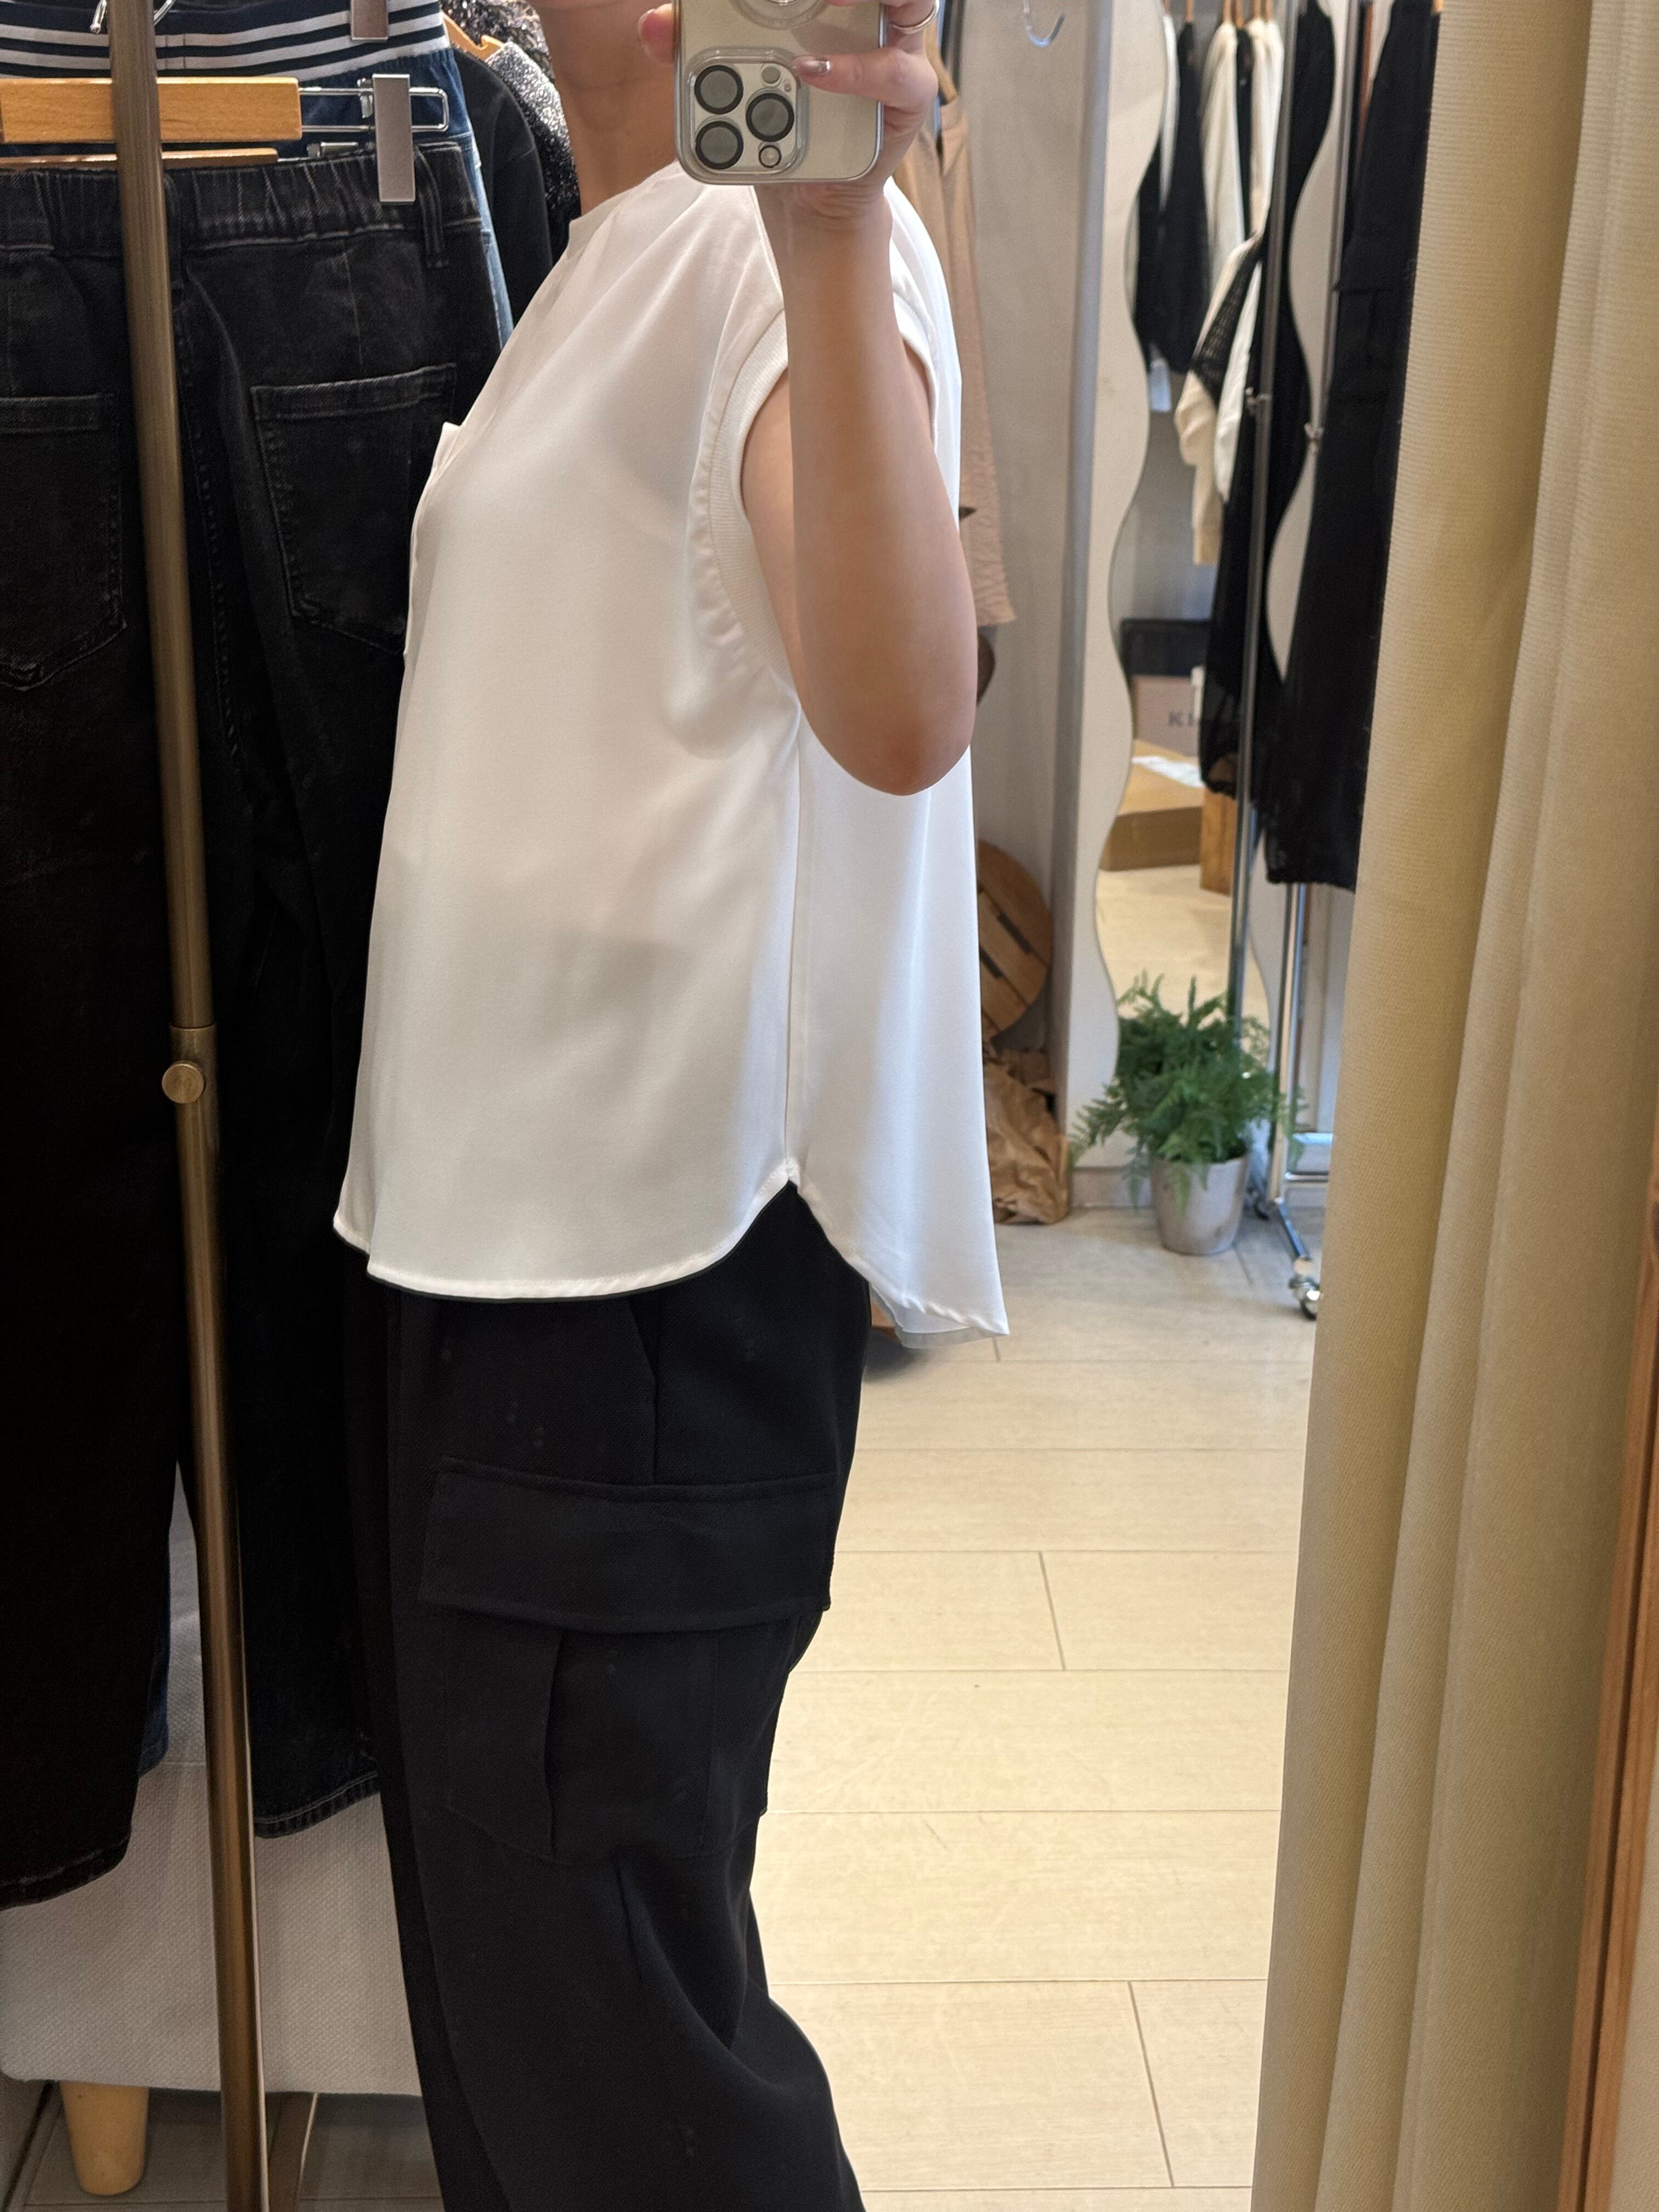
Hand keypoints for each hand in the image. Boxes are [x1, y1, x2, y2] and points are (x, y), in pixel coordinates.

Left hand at [637, 0, 939, 221]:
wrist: (803, 193)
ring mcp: (894, 48)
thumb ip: (692, 46)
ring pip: (912, 1)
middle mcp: (871, 10)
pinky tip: (812, 74)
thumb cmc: (772, 118)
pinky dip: (855, 70)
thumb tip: (652, 26)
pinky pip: (894, 73)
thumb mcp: (726, 75)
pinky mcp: (906, 96)